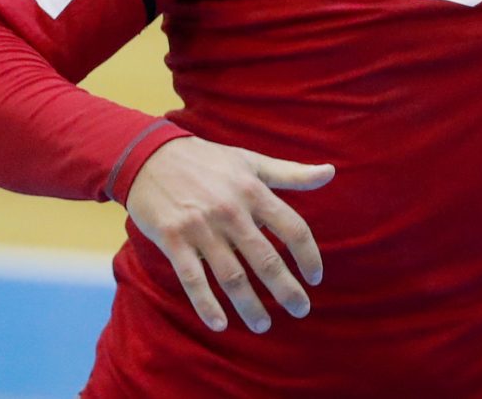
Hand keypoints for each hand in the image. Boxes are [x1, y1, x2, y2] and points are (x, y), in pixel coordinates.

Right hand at [125, 135, 333, 333]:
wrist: (150, 155)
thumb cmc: (207, 160)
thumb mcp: (250, 161)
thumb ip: (291, 173)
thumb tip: (331, 173)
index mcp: (253, 191)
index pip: (293, 229)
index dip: (309, 256)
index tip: (315, 278)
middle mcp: (231, 211)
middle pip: (266, 260)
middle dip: (286, 291)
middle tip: (300, 310)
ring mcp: (201, 227)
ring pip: (232, 276)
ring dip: (250, 305)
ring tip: (263, 325)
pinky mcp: (173, 239)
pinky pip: (193, 279)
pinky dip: (207, 305)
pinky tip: (220, 324)